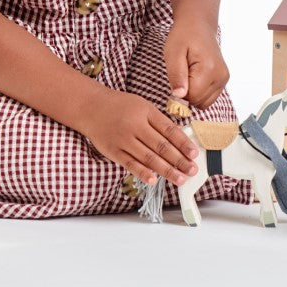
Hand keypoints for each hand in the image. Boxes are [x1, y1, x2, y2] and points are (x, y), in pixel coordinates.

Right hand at [80, 88, 198, 186]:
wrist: (91, 107)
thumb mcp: (142, 105)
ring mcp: (123, 139)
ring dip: (166, 170)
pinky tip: (154, 180)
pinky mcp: (113, 151)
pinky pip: (130, 164)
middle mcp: (135, 125)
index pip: (169, 129)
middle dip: (179, 160)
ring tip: (180, 178)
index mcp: (146, 111)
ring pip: (149, 158)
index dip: (183, 143)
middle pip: (161, 146)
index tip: (194, 154)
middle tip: (192, 170)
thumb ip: (158, 121)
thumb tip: (179, 139)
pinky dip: (143, 173)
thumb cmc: (120, 106)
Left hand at [164, 15, 229, 108]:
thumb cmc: (183, 36)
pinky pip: (209, 97)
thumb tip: (179, 97)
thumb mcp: (172, 53)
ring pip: (204, 102)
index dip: (180, 91)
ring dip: (194, 92)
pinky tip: (196, 75)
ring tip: (189, 72)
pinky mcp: (224, 79)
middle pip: (199, 101)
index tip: (177, 74)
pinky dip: (200, 90)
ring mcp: (224, 78)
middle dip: (187, 91)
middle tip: (183, 71)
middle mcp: (221, 76)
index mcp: (209, 69)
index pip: (191, 97)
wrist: (198, 24)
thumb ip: (176, 75)